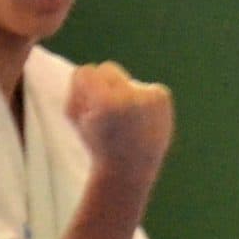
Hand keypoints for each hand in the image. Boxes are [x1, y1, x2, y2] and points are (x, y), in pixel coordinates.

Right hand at [67, 62, 173, 176]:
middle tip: (106, 113)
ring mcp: (148, 97)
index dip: (82, 91)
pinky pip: (147, 88)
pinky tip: (142, 122)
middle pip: (107, 68)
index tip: (88, 112)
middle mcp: (128, 97)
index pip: (84, 72)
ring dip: (123, 94)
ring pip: (128, 79)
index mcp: (104, 103)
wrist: (130, 170)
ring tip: (125, 122)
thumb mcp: (76, 118)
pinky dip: (143, 101)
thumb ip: (78, 90)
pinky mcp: (162, 97)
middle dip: (104, 87)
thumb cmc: (98, 145)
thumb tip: (88, 74)